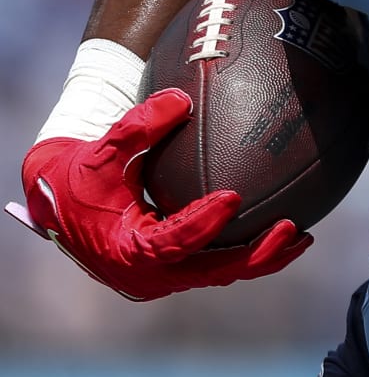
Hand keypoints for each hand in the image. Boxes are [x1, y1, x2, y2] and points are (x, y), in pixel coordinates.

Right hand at [10, 88, 311, 300]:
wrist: (58, 206)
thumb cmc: (78, 176)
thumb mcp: (101, 151)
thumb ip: (137, 127)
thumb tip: (179, 99)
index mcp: (126, 251)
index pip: (171, 242)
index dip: (202, 223)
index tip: (233, 197)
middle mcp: (147, 275)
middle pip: (211, 272)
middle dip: (255, 254)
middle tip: (290, 228)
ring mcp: (163, 277)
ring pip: (220, 274)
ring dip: (262, 258)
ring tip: (302, 236)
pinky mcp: (174, 271)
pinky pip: (217, 265)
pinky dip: (248, 253)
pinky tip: (284, 233)